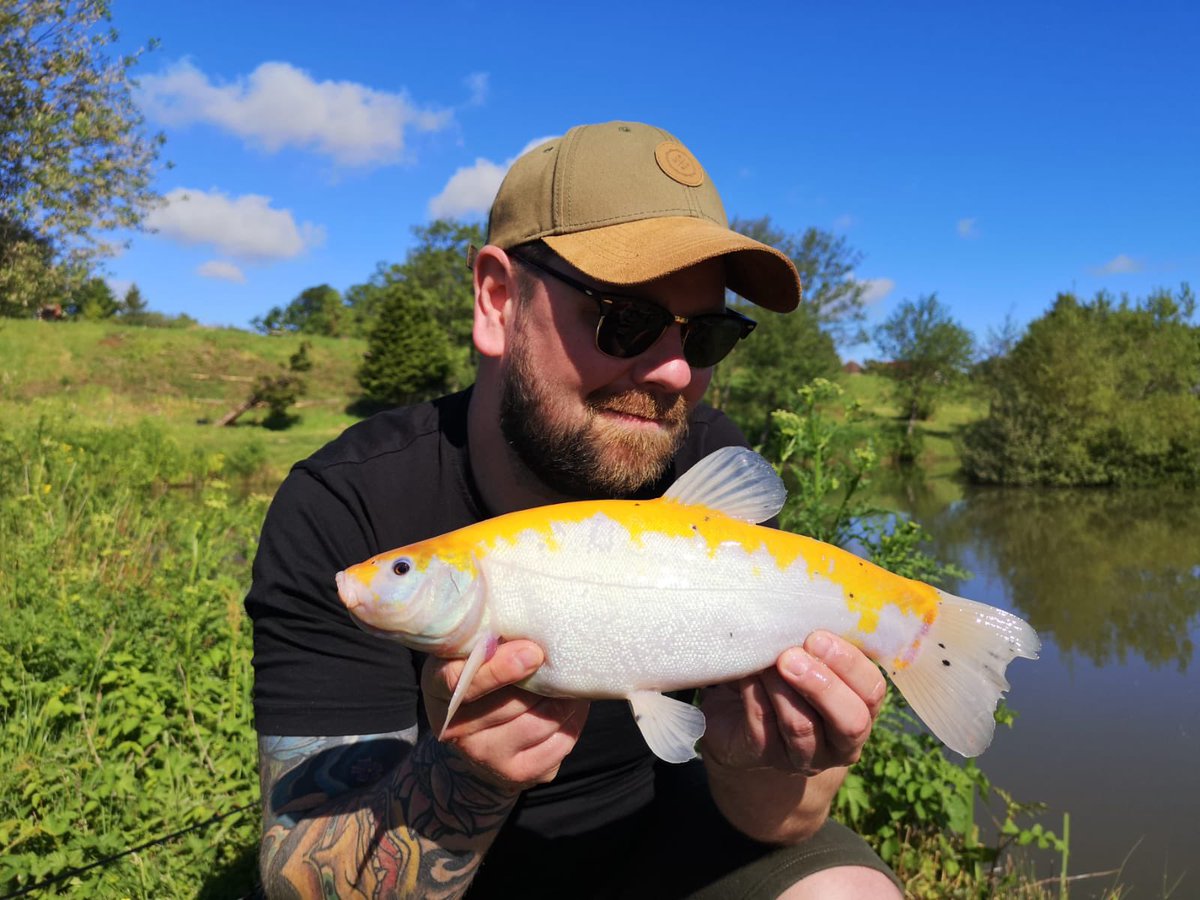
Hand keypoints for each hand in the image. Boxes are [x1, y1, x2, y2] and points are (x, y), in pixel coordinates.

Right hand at [422, 640, 589, 792]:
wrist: (479, 738)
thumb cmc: (481, 676)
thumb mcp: (471, 653)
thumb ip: (488, 639)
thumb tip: (528, 632)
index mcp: (437, 690)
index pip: (460, 683)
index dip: (497, 669)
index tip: (533, 652)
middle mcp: (456, 731)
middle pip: (510, 704)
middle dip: (543, 680)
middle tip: (563, 658)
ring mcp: (487, 757)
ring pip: (540, 723)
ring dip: (564, 699)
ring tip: (570, 680)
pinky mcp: (519, 774)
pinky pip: (559, 744)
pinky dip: (573, 720)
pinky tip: (572, 705)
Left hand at [699, 631, 885, 775]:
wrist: (738, 719)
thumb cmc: (780, 674)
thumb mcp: (804, 656)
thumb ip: (813, 640)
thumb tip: (803, 602)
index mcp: (859, 706)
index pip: (871, 689)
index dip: (849, 664)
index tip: (816, 637)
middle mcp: (840, 739)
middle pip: (851, 721)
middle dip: (822, 684)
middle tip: (790, 656)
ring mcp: (804, 755)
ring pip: (801, 726)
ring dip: (780, 688)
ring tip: (764, 663)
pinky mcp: (765, 757)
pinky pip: (762, 728)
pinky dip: (753, 696)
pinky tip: (746, 676)